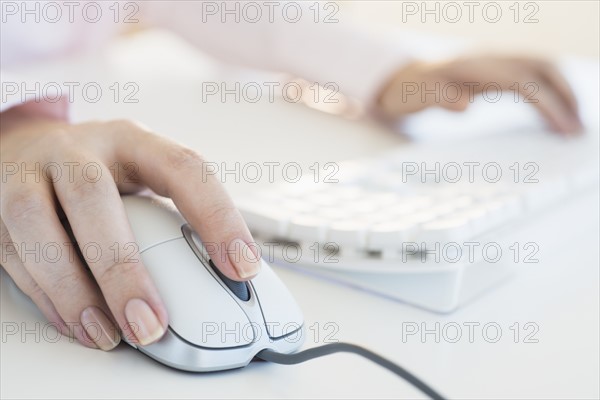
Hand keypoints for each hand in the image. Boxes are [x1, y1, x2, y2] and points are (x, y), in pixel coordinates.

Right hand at [0, 106, 259, 350]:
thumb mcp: (142, 175)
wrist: (26, 145)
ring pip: (38, 224)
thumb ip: (172, 215)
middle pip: (94, 196)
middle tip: (152, 323)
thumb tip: (219, 278)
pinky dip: (44, 295)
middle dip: (123, 267)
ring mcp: (28, 174)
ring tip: (107, 334)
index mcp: (132, 140)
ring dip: (73, 289)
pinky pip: (12, 253)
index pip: (183, 167)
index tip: (242, 267)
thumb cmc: (101, 170)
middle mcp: (77, 150)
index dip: (217, 215)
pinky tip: (77, 324)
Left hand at [377, 55, 582, 133]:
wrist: (404, 80)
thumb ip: (438, 99)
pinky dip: (550, 94)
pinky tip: (554, 117)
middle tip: (577, 130)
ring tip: (573, 125)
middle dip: (566, 96)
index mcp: (474, 67)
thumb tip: (463, 104)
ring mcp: (496, 62)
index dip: (548, 103)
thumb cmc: (410, 92)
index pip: (523, 82)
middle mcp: (490, 58)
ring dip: (563, 93)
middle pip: (542, 68)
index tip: (564, 129)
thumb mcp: (416, 98)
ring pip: (543, 69)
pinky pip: (533, 77)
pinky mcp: (499, 70)